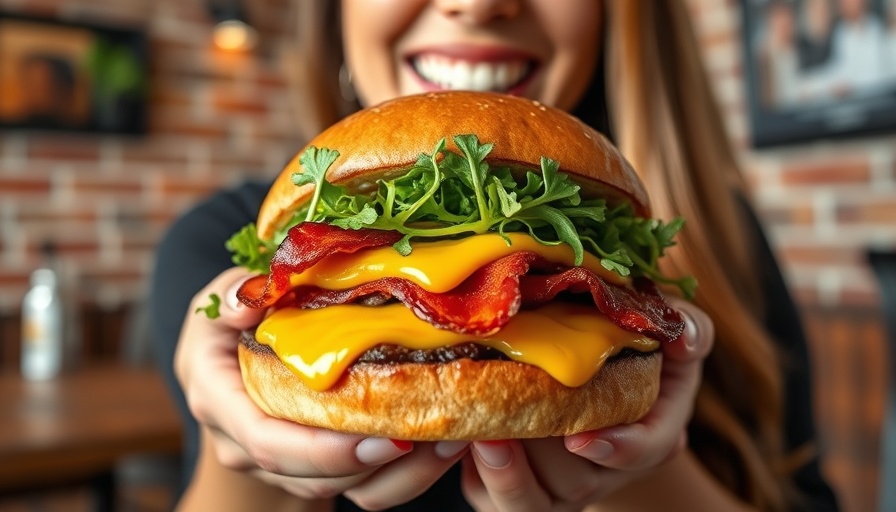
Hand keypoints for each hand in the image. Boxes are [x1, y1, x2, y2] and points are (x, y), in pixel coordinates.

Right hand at [176, 267, 468, 507]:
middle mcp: (243, 446)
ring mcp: (277, 465)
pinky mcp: (310, 470)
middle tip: (429, 437)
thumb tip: (246, 300)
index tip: (381, 435)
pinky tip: (439, 446)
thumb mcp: (223, 296)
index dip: (323, 448)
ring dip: (397, 474)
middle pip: (310, 475)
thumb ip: (233, 294)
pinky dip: (400, 474)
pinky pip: (356, 487)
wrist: (225, 365)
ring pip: (340, 489)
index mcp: (219, 402)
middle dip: (372, 464)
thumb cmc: (228, 323)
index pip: (268, 441)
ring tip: (450, 440)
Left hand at [460, 299, 713, 510]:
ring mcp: (560, 488)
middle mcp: (605, 473)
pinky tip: (459, 438)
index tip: (582, 437)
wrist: (588, 376)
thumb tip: (684, 336)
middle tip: (497, 430)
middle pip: (574, 483)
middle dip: (535, 460)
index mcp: (651, 435)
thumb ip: (688, 329)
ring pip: (529, 499)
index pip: (643, 452)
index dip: (617, 448)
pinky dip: (473, 473)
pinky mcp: (516, 492)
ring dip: (499, 470)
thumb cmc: (631, 349)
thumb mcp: (670, 334)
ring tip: (474, 433)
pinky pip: (490, 498)